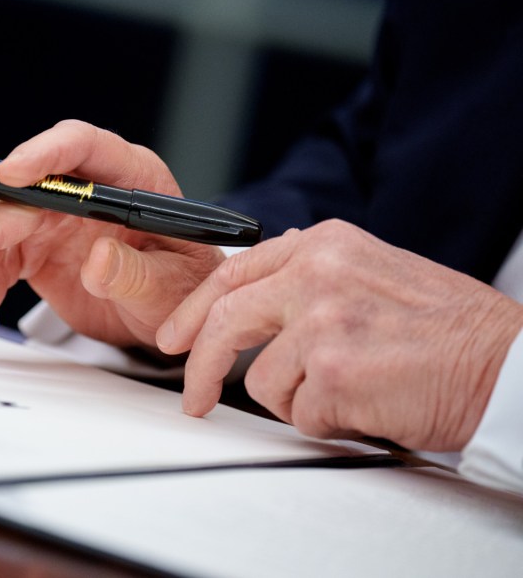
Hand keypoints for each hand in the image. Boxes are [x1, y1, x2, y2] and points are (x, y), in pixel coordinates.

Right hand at [0, 120, 223, 347]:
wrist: (168, 317)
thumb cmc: (184, 289)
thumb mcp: (173, 287)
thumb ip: (138, 275)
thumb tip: (100, 260)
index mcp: (129, 177)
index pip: (82, 147)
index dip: (44, 154)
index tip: (10, 173)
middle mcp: (83, 190)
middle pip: (25, 193)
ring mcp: (54, 218)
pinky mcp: (34, 249)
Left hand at [158, 219, 522, 450]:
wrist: (510, 363)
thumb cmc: (451, 328)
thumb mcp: (374, 271)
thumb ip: (314, 274)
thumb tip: (260, 290)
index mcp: (324, 245)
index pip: (234, 272)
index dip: (196, 310)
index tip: (177, 336)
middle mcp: (316, 274)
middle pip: (225, 320)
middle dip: (198, 366)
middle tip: (192, 397)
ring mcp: (321, 323)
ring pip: (264, 381)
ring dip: (299, 400)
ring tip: (353, 390)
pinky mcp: (332, 374)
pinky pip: (301, 415)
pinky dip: (329, 422)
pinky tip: (369, 405)